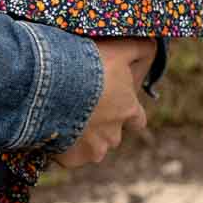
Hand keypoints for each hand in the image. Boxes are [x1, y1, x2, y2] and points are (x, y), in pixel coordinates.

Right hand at [54, 37, 153, 167]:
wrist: (50, 85)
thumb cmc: (86, 65)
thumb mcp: (117, 49)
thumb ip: (138, 48)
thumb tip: (153, 43)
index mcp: (127, 110)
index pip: (137, 119)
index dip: (127, 112)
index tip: (114, 103)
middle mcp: (114, 135)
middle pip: (112, 136)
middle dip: (101, 127)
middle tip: (82, 109)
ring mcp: (92, 150)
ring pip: (91, 148)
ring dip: (80, 138)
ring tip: (61, 117)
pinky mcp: (71, 159)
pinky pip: (66, 156)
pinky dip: (60, 146)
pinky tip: (49, 128)